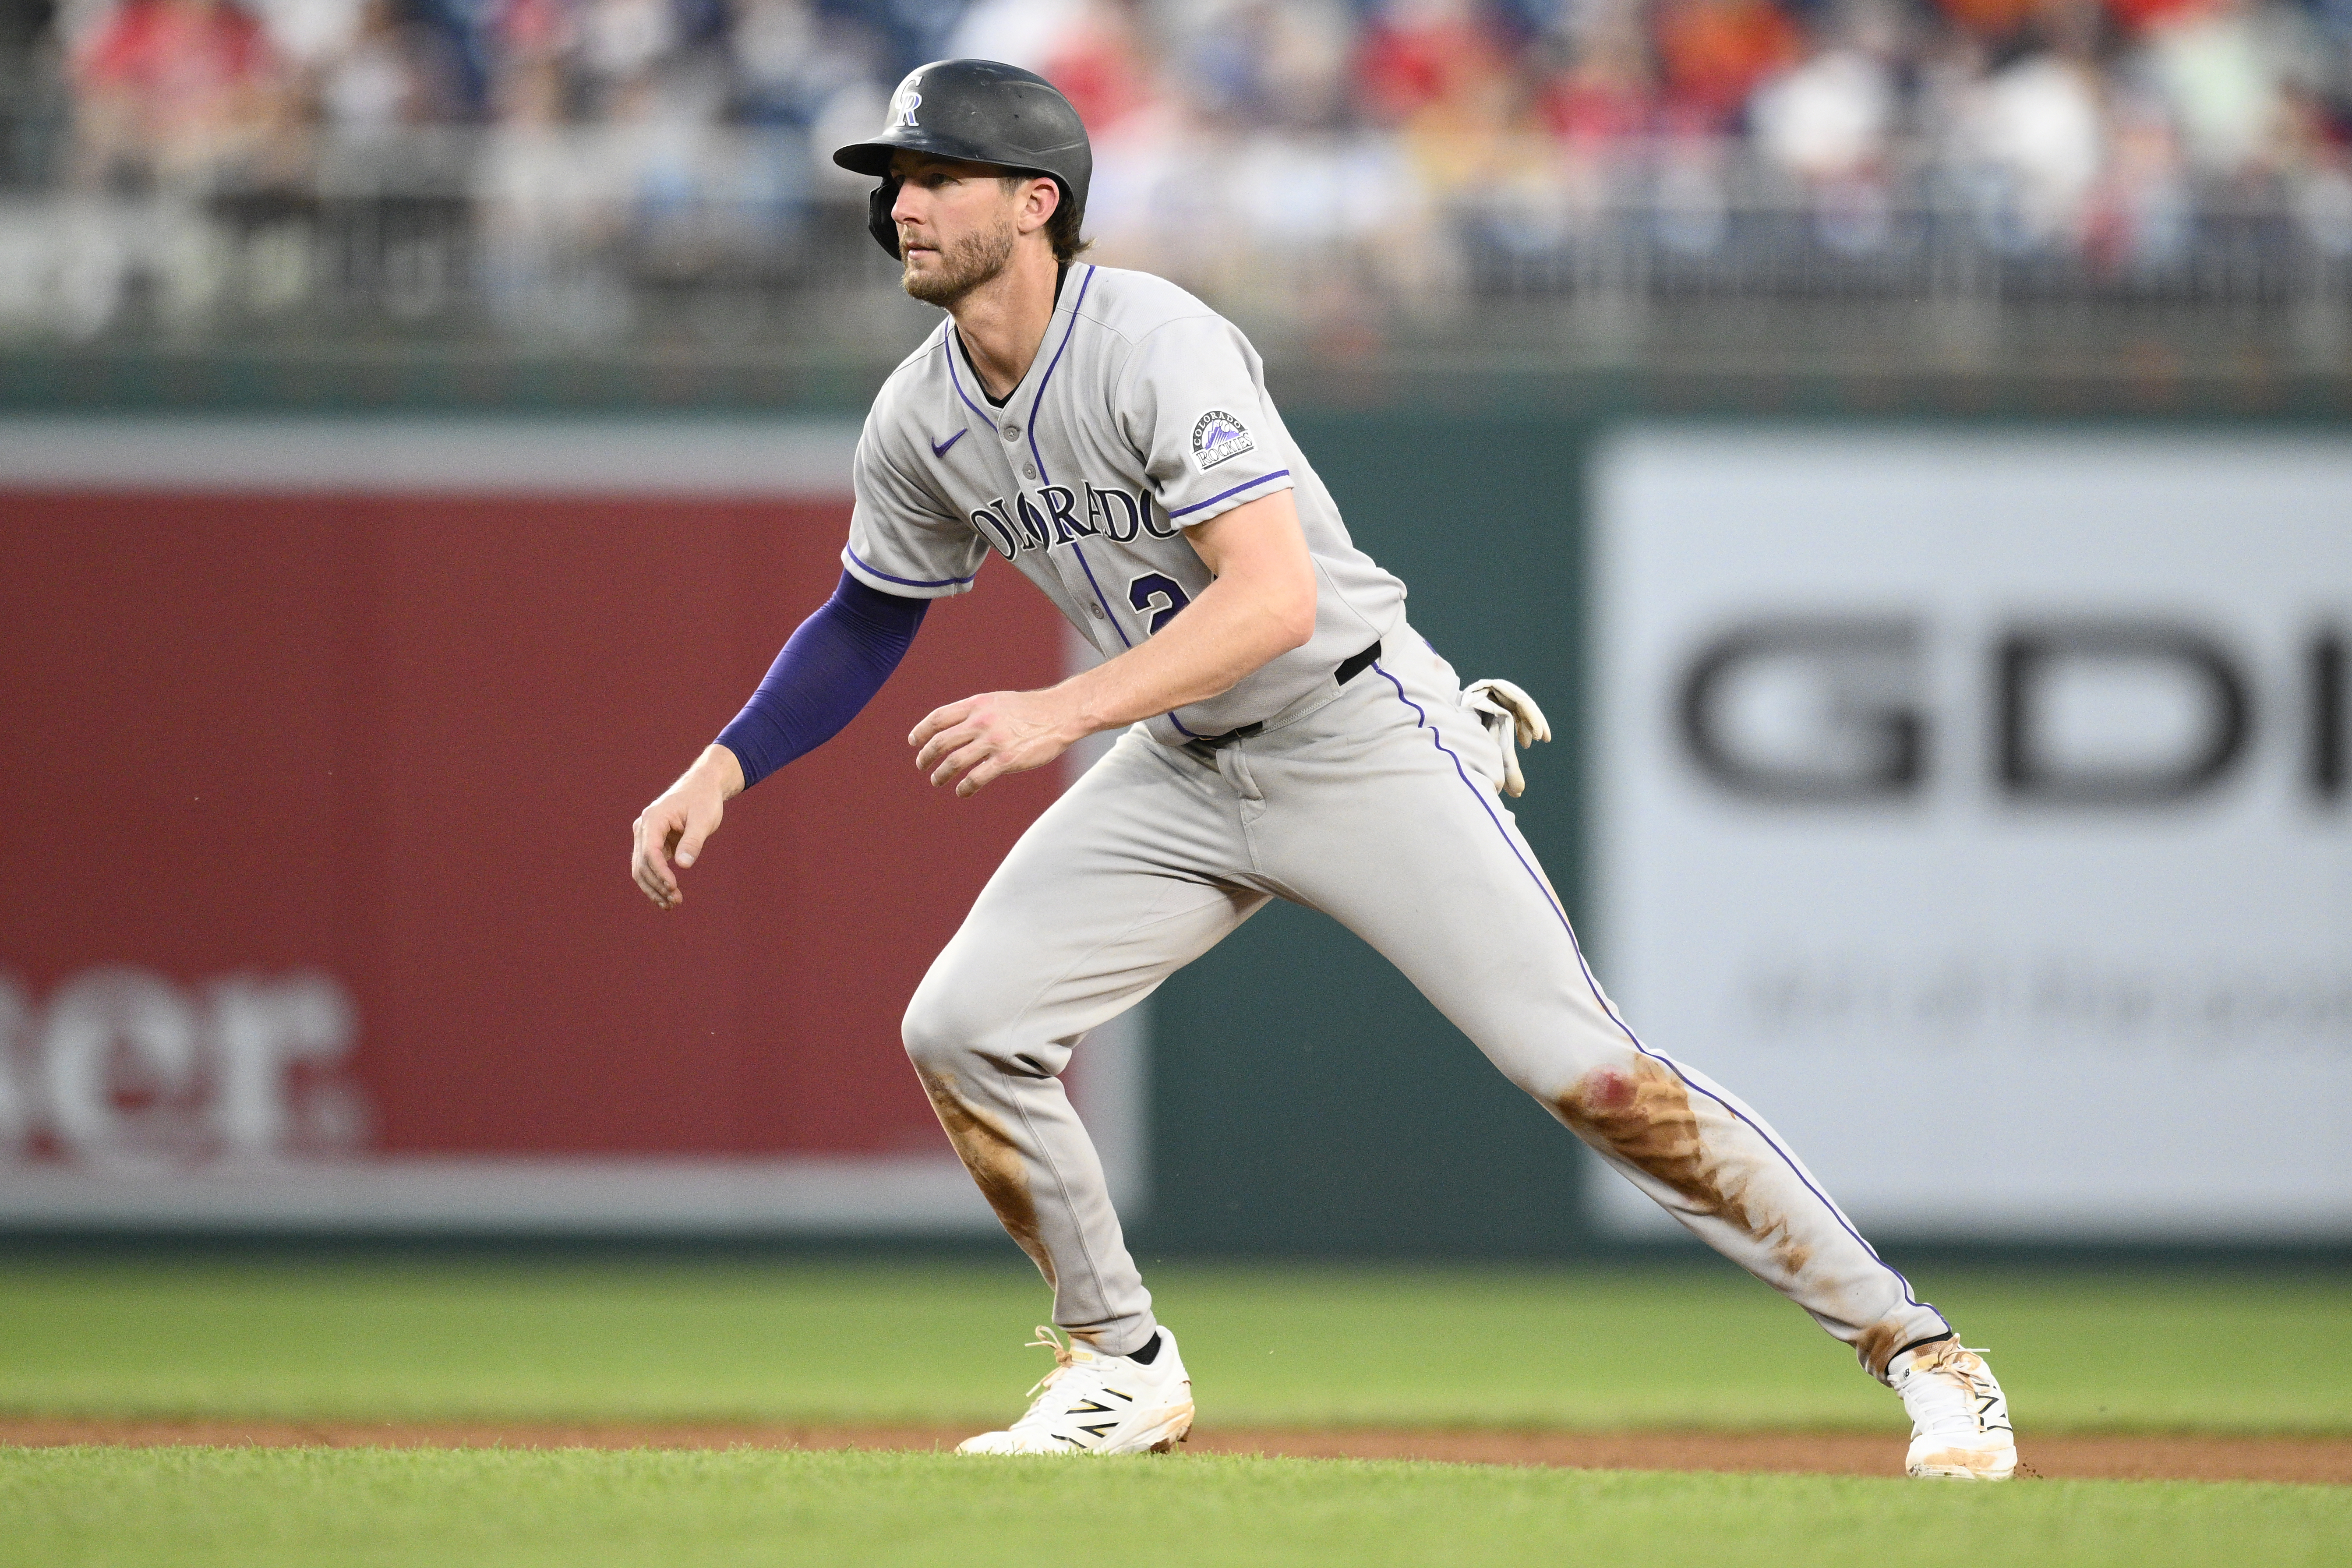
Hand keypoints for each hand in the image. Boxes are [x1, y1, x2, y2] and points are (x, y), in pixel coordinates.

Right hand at [631, 745, 742, 909]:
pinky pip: (649, 866)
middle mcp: (643, 828)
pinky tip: (667, 897)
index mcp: (653, 819)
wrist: (702, 787)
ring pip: (641, 868)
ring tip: (671, 905)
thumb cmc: (704, 801)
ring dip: (654, 888)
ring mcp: (645, 836)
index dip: (660, 872)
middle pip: (642, 863)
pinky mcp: (652, 843)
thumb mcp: (703, 819)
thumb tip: (683, 865)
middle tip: (675, 902)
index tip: (674, 887)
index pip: (649, 851)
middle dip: (656, 885)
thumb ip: (693, 841)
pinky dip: (656, 882)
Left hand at [910, 689, 1077, 796]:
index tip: (914, 742)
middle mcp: (981, 721)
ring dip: (940, 774)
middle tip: (922, 766)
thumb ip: (976, 711)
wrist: (1060, 714)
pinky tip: (962, 792)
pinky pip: (976, 778)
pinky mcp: (1007, 760)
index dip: (922, 731)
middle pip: (941, 742)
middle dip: (926, 757)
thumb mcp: (998, 701)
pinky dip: (964, 788)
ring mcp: (993, 741)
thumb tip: (954, 727)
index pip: (938, 718)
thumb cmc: (1030, 709)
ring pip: (954, 762)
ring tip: (937, 780)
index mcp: (977, 704)